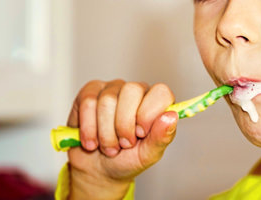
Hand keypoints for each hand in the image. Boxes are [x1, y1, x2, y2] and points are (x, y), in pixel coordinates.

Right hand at [66, 80, 176, 198]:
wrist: (98, 170)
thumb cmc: (127, 160)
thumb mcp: (147, 155)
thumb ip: (161, 137)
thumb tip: (172, 116)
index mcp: (155, 103)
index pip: (160, 92)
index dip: (149, 112)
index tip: (141, 133)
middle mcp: (135, 92)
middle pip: (131, 91)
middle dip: (124, 125)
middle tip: (124, 144)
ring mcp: (112, 89)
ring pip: (107, 100)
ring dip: (105, 133)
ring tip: (108, 147)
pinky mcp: (90, 93)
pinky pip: (88, 103)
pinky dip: (88, 129)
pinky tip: (91, 141)